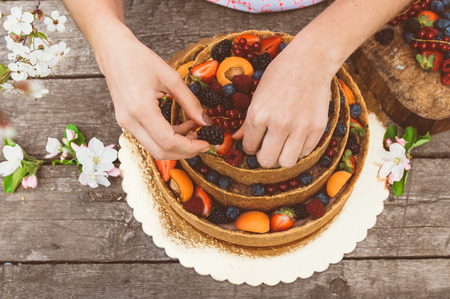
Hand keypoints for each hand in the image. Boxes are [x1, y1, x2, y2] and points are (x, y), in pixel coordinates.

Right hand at [97, 30, 210, 159]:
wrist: (114, 53)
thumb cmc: (140, 60)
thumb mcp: (171, 78)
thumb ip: (190, 102)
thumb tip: (206, 121)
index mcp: (141, 109)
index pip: (168, 141)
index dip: (190, 147)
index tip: (207, 144)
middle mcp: (130, 122)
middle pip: (160, 152)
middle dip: (185, 152)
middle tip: (204, 144)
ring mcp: (126, 124)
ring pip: (155, 148)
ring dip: (177, 145)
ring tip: (195, 129)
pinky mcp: (127, 123)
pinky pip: (150, 138)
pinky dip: (168, 137)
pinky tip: (182, 125)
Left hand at [234, 38, 334, 168]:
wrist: (311, 60)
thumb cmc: (280, 74)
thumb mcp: (258, 94)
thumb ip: (247, 120)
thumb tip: (237, 138)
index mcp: (258, 114)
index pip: (249, 147)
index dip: (251, 146)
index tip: (256, 141)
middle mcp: (278, 124)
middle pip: (266, 161)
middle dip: (265, 156)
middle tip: (268, 146)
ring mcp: (300, 127)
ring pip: (286, 163)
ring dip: (283, 156)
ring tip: (283, 144)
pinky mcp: (317, 128)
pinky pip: (305, 152)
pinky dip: (300, 147)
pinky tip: (298, 134)